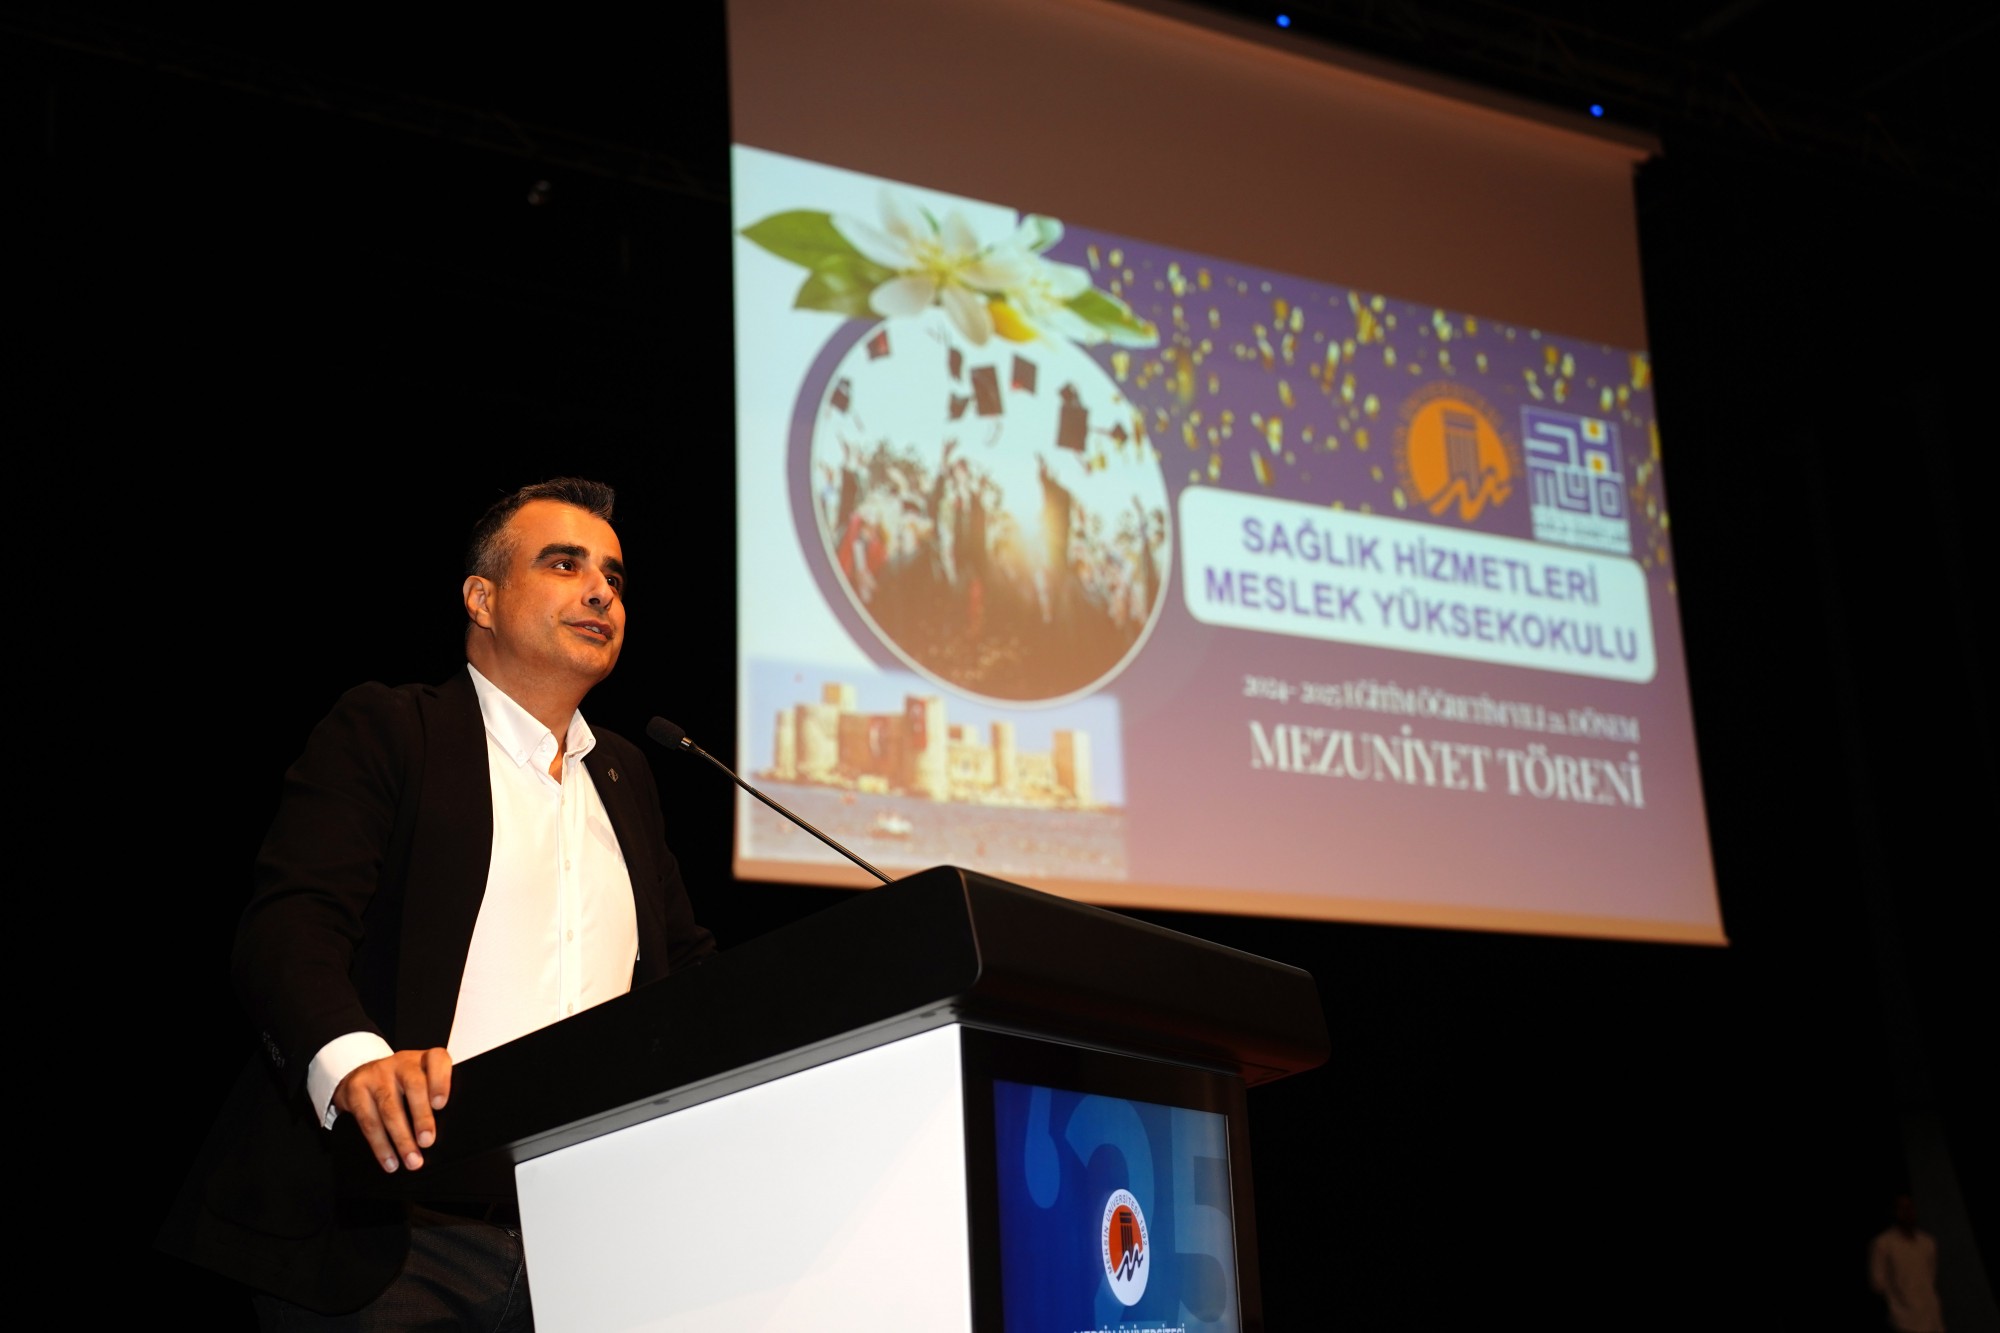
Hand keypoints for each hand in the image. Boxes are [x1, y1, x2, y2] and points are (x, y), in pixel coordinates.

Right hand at [333, 1047, 451, 1173]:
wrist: (360, 1074)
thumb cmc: (401, 1083)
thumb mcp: (420, 1079)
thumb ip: (433, 1096)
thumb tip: (448, 1131)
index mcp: (423, 1059)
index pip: (437, 1059)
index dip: (440, 1081)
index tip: (441, 1105)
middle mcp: (401, 1063)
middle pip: (414, 1086)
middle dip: (421, 1116)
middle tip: (427, 1142)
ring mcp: (377, 1075)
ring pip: (390, 1108)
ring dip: (401, 1139)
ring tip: (411, 1160)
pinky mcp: (357, 1089)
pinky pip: (369, 1121)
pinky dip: (381, 1146)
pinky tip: (390, 1160)